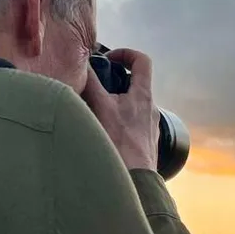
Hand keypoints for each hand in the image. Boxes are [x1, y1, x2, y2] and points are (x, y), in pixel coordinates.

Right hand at [81, 47, 158, 170]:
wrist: (135, 180)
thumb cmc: (119, 144)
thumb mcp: (100, 107)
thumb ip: (91, 83)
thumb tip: (83, 65)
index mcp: (143, 96)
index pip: (142, 61)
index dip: (125, 53)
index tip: (109, 59)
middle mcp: (151, 109)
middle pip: (135, 85)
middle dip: (115, 83)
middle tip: (97, 89)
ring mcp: (150, 127)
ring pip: (132, 107)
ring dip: (115, 106)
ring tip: (96, 114)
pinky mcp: (146, 143)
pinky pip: (132, 126)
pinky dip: (119, 124)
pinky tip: (105, 134)